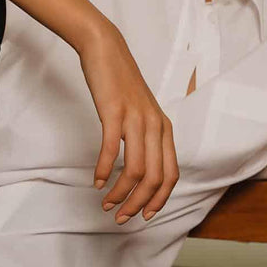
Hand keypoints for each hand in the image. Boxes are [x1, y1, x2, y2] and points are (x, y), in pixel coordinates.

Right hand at [77, 31, 179, 223]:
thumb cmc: (121, 84)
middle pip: (155, 178)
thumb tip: (141, 169)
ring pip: (136, 169)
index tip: (144, 216)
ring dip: (121, 193)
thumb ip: (145, 138)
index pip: (171, 175)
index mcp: (164, 129)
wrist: (107, 49)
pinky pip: (112, 150)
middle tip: (120, 216)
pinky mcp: (114, 112)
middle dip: (138, 204)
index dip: (159, 200)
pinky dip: (104, 170)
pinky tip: (96, 181)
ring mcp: (136, 119)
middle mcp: (155, 126)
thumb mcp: (142, 113)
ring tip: (106, 203)